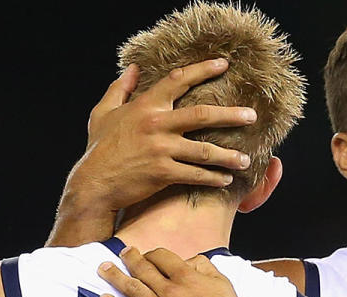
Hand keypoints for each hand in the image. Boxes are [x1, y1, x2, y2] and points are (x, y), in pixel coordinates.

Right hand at [51, 59, 257, 243]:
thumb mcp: (103, 113)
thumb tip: (133, 69)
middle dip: (231, 115)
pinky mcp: (163, 172)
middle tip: (252, 116)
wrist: (94, 183)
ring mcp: (161, 149)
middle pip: (202, 115)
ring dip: (228, 156)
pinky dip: (213, 178)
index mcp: (146, 106)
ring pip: (205, 150)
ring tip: (246, 160)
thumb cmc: (100, 148)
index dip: (202, 70)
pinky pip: (196, 174)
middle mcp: (156, 124)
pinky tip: (226, 180)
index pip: (178, 80)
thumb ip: (119, 89)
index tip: (224, 64)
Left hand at [96, 247, 256, 296]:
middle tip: (122, 253)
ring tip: (103, 268)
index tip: (148, 255)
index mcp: (188, 278)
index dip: (152, 253)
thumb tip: (188, 261)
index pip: (162, 257)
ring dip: (114, 276)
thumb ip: (204, 267)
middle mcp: (171, 293)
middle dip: (130, 258)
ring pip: (132, 289)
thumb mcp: (223, 283)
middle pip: (143, 269)